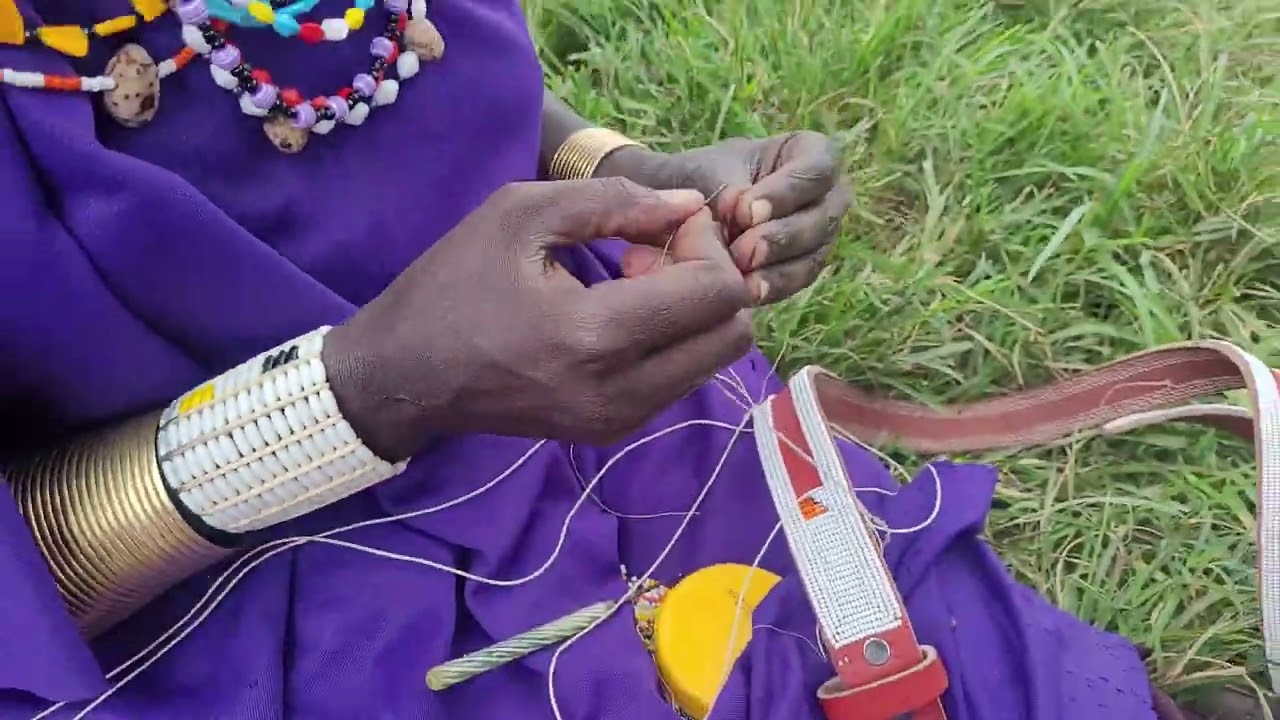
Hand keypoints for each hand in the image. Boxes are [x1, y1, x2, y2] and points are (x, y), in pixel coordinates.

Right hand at [322, 178, 753, 460]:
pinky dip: (672, 337)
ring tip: (633, 278)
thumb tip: (691, 206)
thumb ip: (615, 201)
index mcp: (596, 335)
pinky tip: (622, 310)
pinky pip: (681, 377)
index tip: (658, 221)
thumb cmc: (453, 284)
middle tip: (652, 252)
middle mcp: (620, 391)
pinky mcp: (613, 430)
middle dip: (710, 278)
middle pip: (732, 333)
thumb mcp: (521, 214)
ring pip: (714, 358)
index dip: (706, 243)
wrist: (404, 376)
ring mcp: (620, 420)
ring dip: (693, 310)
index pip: (717, 293)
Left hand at [603, 132, 851, 304]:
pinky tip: (747, 293)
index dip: (787, 191)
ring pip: (815, 253)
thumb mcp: (706, 172)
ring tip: (741, 275)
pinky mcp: (804, 267)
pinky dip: (774, 286)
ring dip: (779, 267)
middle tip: (741, 250)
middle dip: (781, 236)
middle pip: (822, 216)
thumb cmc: (698, 180)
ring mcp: (819, 234)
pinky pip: (800, 279)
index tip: (745, 210)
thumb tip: (744, 213)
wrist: (679, 215)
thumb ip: (728, 188)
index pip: (818, 168)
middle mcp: (825, 194)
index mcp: (808, 153)